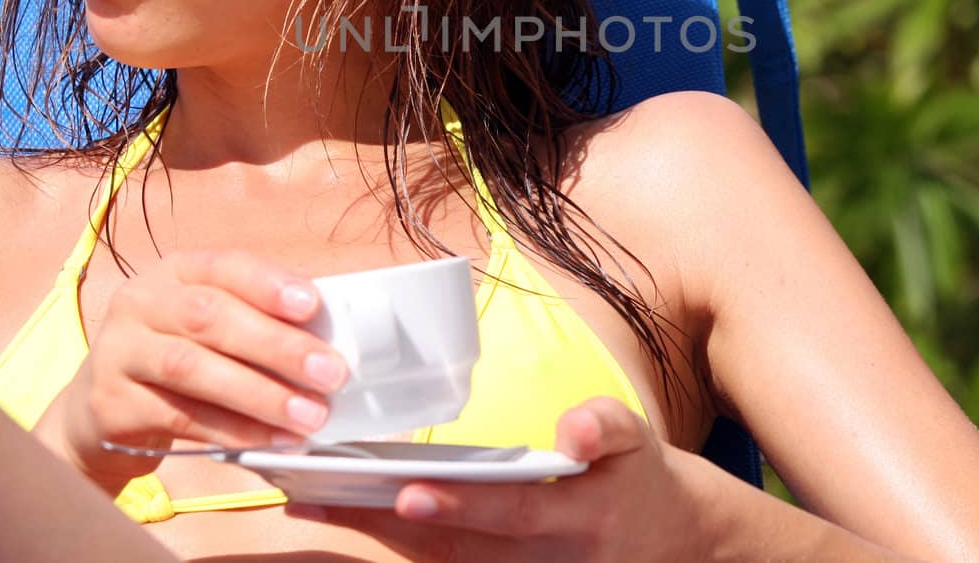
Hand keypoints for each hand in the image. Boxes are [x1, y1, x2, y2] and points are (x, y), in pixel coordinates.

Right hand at [35, 249, 350, 492]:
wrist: (98, 408)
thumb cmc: (174, 356)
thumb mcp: (204, 324)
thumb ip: (254, 318)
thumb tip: (325, 333)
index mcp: (173, 272)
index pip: (223, 266)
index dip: (268, 284)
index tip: (313, 305)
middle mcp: (139, 303)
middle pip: (208, 317)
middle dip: (276, 346)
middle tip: (329, 373)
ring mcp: (118, 352)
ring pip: (191, 369)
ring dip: (259, 394)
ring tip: (308, 415)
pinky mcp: (111, 404)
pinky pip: (179, 417)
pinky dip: (233, 430)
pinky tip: (271, 440)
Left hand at [284, 396, 707, 561]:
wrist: (670, 541)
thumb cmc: (636, 479)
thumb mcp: (636, 442)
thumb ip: (606, 428)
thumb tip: (574, 434)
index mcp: (574, 520)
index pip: (507, 513)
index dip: (459, 506)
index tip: (406, 492)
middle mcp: (539, 560)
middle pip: (452, 546)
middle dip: (382, 523)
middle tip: (318, 494)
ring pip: (437, 561)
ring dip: (372, 533)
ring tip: (308, 499)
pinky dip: (394, 545)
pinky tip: (346, 514)